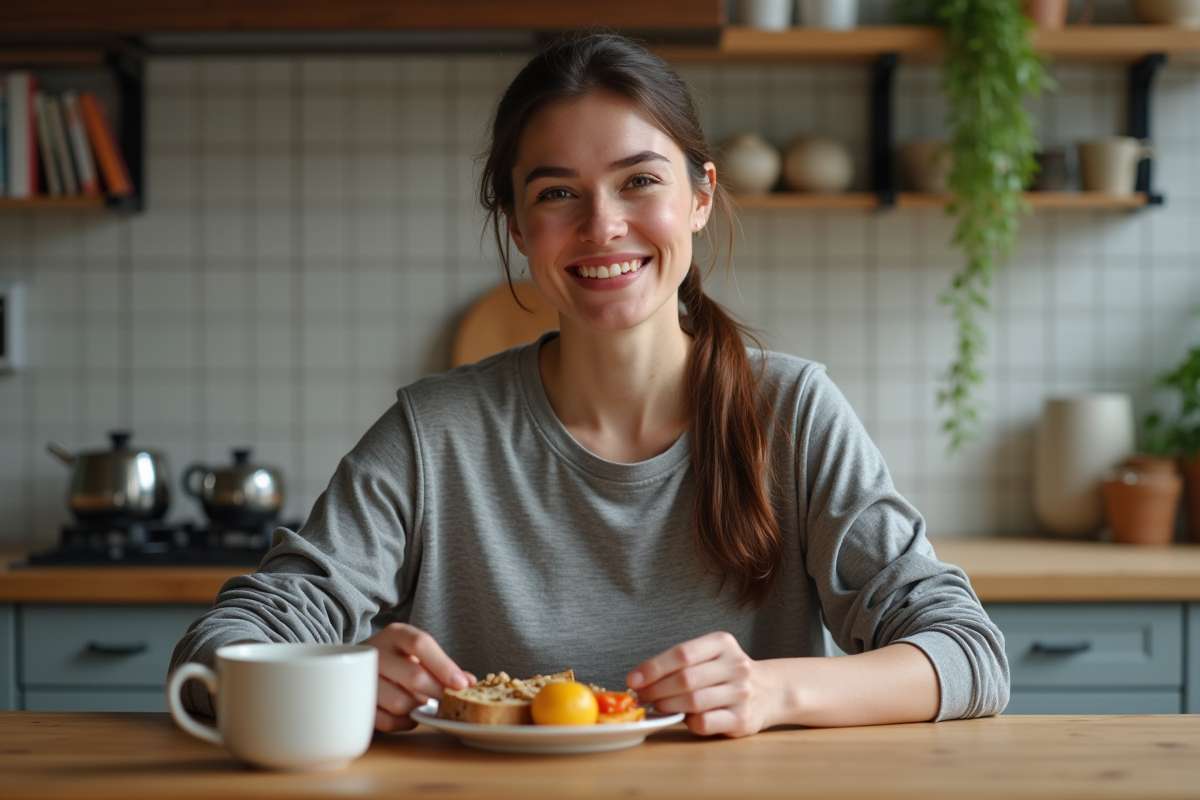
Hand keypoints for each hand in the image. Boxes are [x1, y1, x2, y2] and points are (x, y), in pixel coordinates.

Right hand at [365, 623, 475, 732]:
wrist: (355, 666)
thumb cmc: (398, 660)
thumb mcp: (418, 653)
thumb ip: (443, 666)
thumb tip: (468, 682)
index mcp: (395, 635)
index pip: (420, 644)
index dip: (443, 665)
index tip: (461, 684)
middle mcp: (376, 653)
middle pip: (413, 676)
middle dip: (437, 692)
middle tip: (450, 701)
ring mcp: (362, 679)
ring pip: (400, 702)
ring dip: (419, 707)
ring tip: (423, 703)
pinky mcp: (357, 704)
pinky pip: (387, 721)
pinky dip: (405, 722)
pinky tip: (409, 715)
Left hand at [627, 631, 779, 737]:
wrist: (770, 691)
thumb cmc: (726, 673)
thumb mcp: (710, 655)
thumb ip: (681, 663)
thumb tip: (640, 681)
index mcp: (723, 643)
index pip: (682, 653)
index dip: (653, 667)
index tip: (634, 679)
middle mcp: (735, 665)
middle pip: (685, 678)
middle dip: (656, 690)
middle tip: (641, 696)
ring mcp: (741, 693)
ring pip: (693, 701)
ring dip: (667, 706)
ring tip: (657, 706)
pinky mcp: (742, 719)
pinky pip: (705, 722)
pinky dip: (688, 722)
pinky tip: (684, 718)